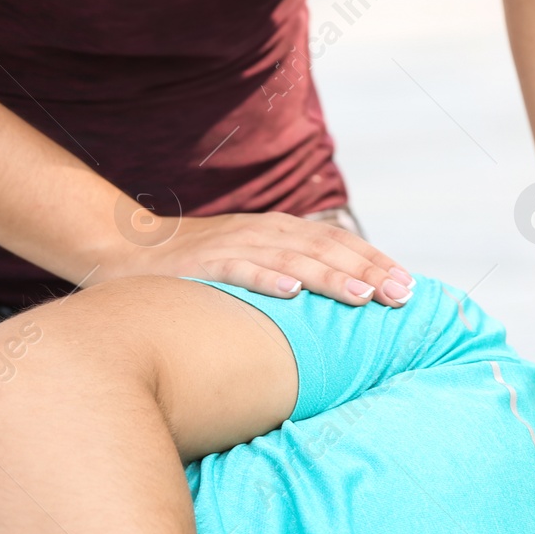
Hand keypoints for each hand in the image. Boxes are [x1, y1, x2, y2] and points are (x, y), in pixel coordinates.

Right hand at [95, 207, 413, 306]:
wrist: (125, 248)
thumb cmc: (202, 266)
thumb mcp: (255, 262)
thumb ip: (295, 274)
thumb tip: (348, 301)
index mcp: (281, 232)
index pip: (339, 243)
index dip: (376, 261)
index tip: (410, 286)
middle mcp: (264, 233)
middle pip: (326, 250)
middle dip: (368, 272)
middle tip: (401, 296)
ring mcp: (233, 245)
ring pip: (292, 259)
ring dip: (330, 277)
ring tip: (364, 296)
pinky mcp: (201, 264)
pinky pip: (238, 270)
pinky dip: (266, 279)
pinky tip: (291, 292)